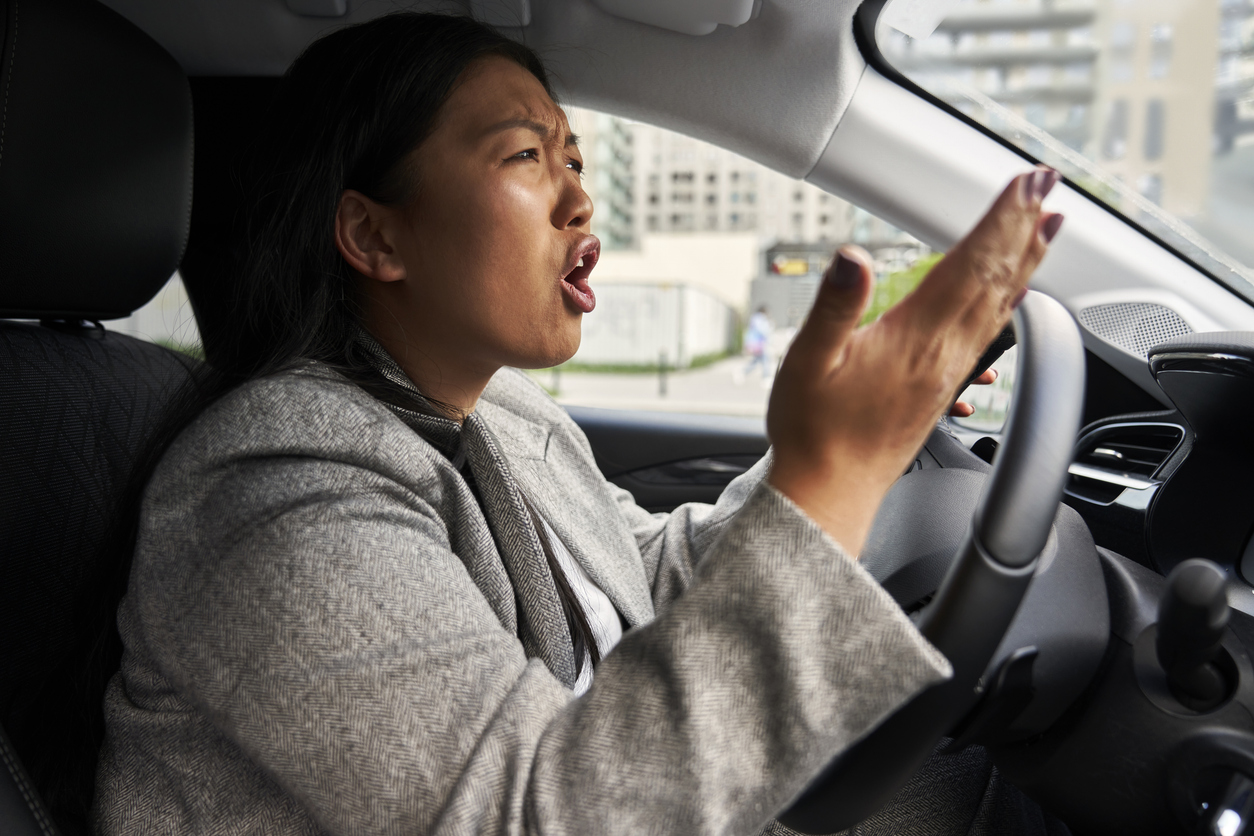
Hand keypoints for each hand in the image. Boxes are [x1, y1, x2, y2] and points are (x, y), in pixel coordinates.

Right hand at [767, 168, 1062, 554]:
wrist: (829, 492)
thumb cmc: (813, 432)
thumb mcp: (807, 361)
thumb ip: (834, 306)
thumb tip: (850, 257)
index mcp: (916, 338)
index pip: (970, 264)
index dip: (1001, 219)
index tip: (1024, 183)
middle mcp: (945, 353)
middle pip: (997, 278)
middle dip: (1024, 227)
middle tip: (1046, 185)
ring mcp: (949, 372)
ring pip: (1001, 305)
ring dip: (1026, 260)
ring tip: (1046, 227)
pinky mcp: (943, 387)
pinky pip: (989, 332)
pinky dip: (1009, 300)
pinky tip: (1012, 295)